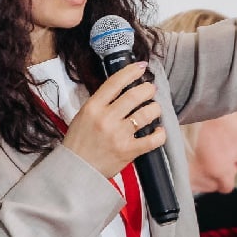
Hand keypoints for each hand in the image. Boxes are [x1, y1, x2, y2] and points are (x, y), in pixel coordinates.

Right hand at [61, 63, 166, 178]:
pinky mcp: (129, 151)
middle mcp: (106, 118)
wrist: (76, 169)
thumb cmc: (79, 142)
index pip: (115, 82)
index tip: (141, 67)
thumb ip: (101, 103)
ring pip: (146, 114)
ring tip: (154, 109)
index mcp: (93, 107)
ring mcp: (118, 135)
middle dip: (148, 89)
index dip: (131, 71)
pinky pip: (152, 139)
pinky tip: (159, 131)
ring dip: (155, 109)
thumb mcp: (83, 115)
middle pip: (135, 95)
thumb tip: (122, 89)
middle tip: (151, 90)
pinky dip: (160, 134)